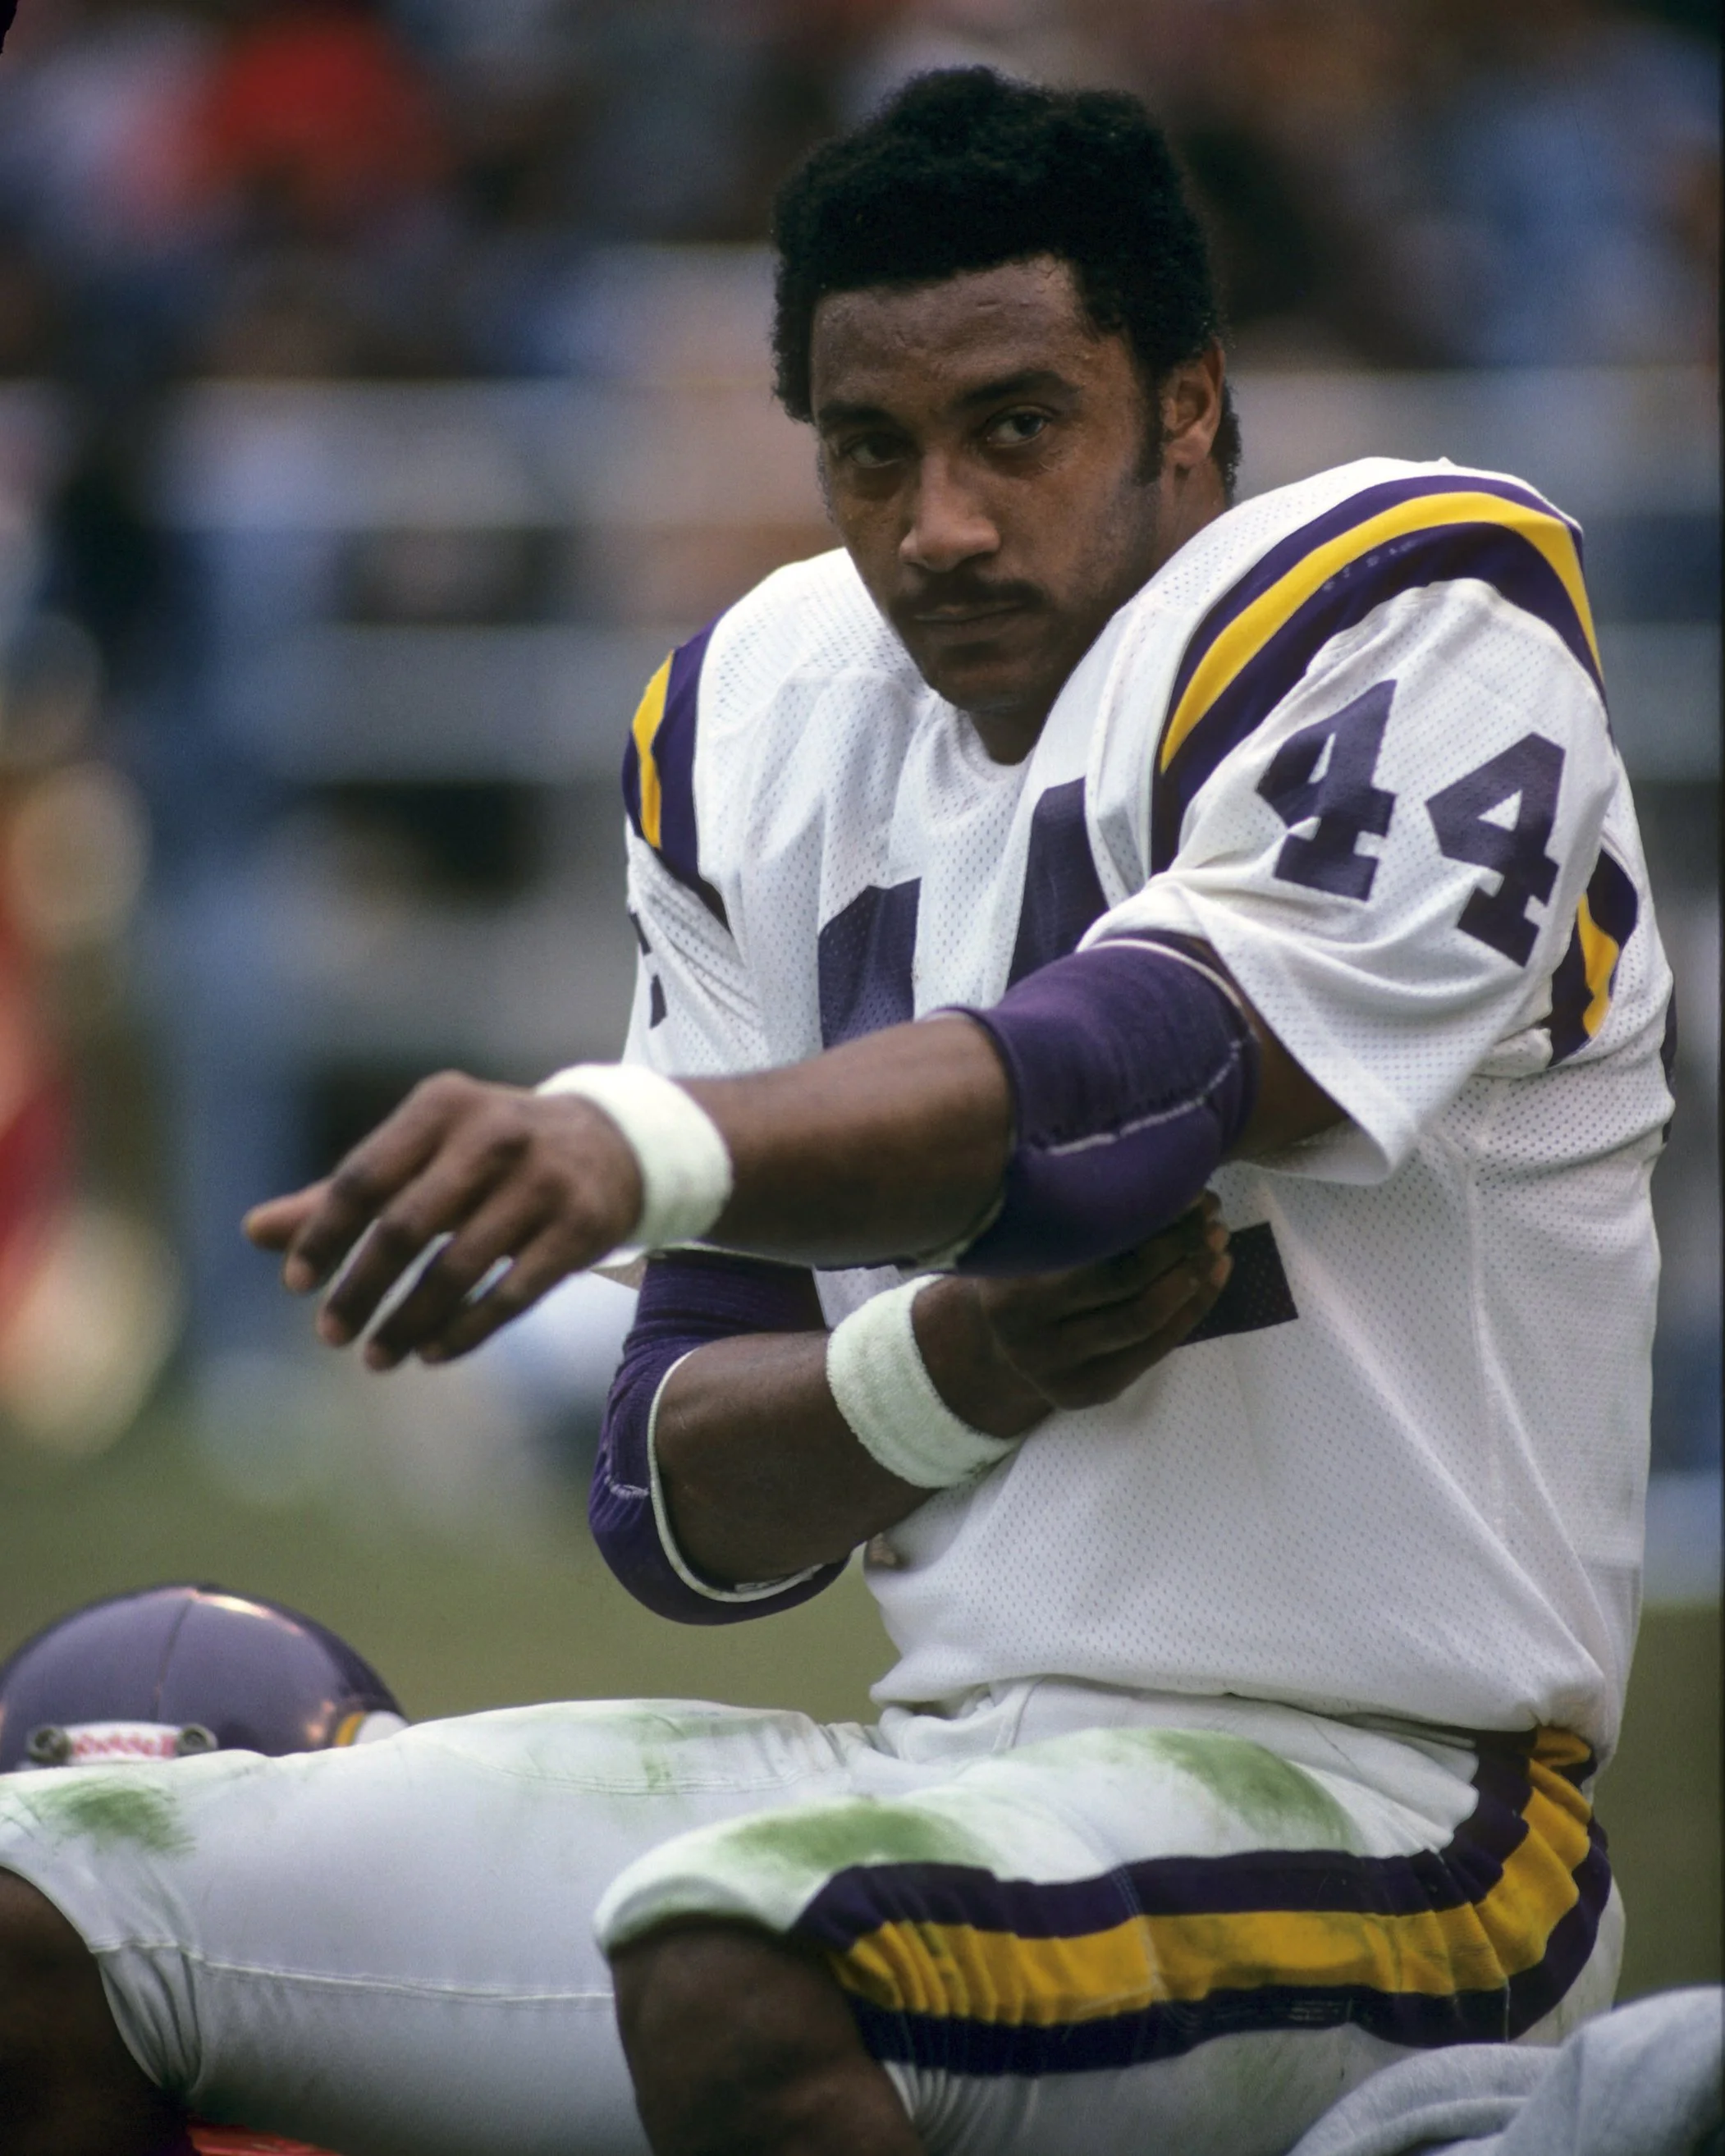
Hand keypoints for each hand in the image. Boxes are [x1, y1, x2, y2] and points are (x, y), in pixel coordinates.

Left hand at [243, 1071, 642, 1368]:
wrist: (613, 1144)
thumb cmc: (489, 1154)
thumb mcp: (422, 1154)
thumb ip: (343, 1193)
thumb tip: (252, 1231)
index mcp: (442, 1106)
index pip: (364, 1177)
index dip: (323, 1235)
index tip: (296, 1285)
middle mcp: (494, 1135)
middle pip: (406, 1226)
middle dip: (361, 1288)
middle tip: (329, 1335)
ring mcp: (543, 1181)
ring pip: (458, 1268)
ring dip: (409, 1322)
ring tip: (377, 1357)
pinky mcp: (580, 1227)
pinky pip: (511, 1294)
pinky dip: (465, 1331)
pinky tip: (432, 1354)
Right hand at [913, 1197, 1230, 1434]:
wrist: (992, 1342)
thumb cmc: (1022, 1268)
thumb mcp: (1025, 1236)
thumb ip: (1068, 1213)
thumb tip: (1148, 1158)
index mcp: (1009, 1285)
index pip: (1095, 1246)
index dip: (1150, 1216)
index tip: (1185, 1186)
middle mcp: (1026, 1334)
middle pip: (1124, 1282)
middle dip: (1179, 1242)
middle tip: (1210, 1209)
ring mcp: (1057, 1370)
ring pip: (1145, 1318)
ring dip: (1193, 1275)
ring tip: (1218, 1240)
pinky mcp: (1088, 1391)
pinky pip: (1155, 1348)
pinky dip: (1194, 1308)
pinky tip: (1214, 1275)